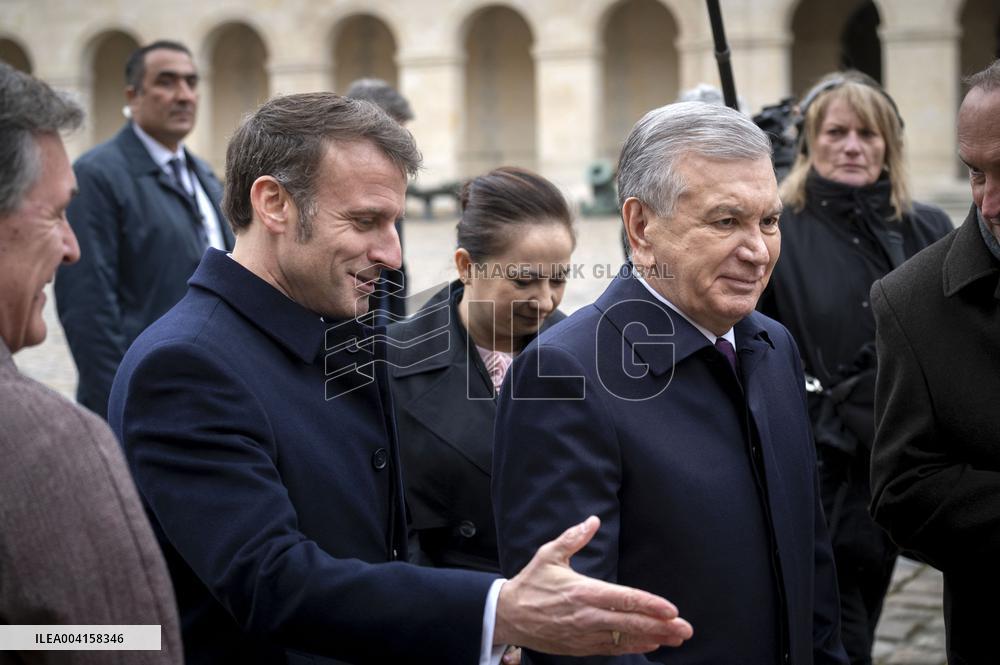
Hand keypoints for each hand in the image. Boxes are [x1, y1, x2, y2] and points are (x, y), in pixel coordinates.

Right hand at [494, 516, 692, 655]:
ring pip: (624, 639)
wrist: (508, 615)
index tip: (670, 609)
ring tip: (676, 639)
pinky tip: (650, 643)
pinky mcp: (580, 646)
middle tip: (685, 629)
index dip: (649, 604)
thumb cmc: (530, 583)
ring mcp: (584, 634)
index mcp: (582, 591)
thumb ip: (574, 538)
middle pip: (630, 623)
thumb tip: (593, 521)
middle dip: (661, 626)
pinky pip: (611, 649)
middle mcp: (586, 616)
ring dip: (652, 639)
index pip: (623, 599)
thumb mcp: (549, 555)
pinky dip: (632, 647)